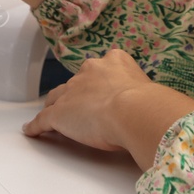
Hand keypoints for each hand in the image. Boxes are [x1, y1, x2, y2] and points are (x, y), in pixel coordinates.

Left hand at [21, 49, 193, 167]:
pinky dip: (37, 126)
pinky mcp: (59, 114)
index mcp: (113, 62)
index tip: (99, 88)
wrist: (133, 110)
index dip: (97, 80)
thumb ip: (145, 93)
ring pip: (57, 99)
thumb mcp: (148, 90)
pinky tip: (32, 131)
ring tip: (51, 115)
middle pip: (76, 82)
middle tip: (78, 105)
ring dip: (55, 106)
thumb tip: (161, 106)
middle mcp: (89, 71)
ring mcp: (72, 92)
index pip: (100, 69)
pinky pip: (44, 120)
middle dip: (75, 92)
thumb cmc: (147, 103)